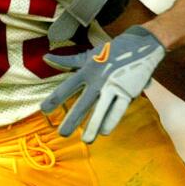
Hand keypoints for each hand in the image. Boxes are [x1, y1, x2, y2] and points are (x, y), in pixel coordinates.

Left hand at [41, 25, 165, 142]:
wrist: (141, 45)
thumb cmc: (111, 51)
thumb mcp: (88, 55)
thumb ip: (67, 60)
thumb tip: (45, 58)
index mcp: (88, 70)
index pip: (68, 86)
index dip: (56, 98)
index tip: (43, 110)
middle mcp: (99, 79)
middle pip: (83, 103)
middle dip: (73, 119)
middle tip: (62, 133)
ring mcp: (114, 86)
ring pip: (101, 110)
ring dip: (93, 126)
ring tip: (86, 140)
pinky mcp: (128, 91)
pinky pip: (118, 110)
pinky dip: (111, 121)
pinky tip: (105, 131)